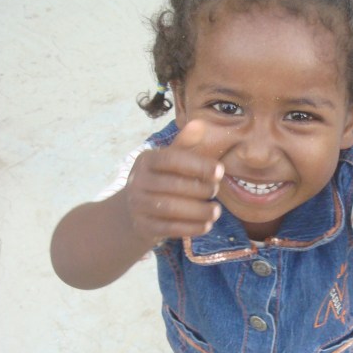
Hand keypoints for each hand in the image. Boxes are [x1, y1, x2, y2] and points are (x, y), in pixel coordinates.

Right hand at [124, 120, 223, 244]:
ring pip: (171, 208)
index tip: (220, 170)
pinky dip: (191, 228)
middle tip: (216, 192)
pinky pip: (170, 228)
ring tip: (216, 211)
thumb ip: (185, 145)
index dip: (198, 165)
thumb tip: (200, 123)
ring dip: (199, 211)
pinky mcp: (144, 227)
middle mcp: (138, 181)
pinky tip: (206, 225)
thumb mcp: (169, 161)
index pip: (172, 160)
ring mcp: (138, 205)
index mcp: (146, 160)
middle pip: (173, 186)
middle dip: (201, 189)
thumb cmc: (160, 180)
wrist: (131, 212)